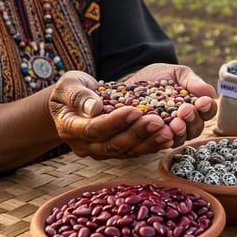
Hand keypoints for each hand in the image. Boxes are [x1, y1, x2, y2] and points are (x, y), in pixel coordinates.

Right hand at [47, 70, 176, 158]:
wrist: (71, 103)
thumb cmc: (69, 90)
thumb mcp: (68, 84)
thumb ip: (77, 95)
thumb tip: (94, 108)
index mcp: (70, 128)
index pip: (93, 129)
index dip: (115, 122)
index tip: (134, 110)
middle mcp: (86, 145)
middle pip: (113, 145)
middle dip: (137, 133)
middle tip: (158, 122)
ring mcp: (101, 151)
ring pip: (126, 152)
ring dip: (148, 142)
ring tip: (168, 131)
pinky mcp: (115, 151)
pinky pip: (134, 152)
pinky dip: (152, 145)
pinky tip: (168, 137)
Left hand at [121, 63, 217, 146]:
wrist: (134, 80)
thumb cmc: (160, 76)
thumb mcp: (177, 74)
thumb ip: (192, 81)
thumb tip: (209, 92)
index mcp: (196, 107)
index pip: (207, 111)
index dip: (207, 108)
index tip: (202, 102)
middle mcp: (186, 123)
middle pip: (196, 128)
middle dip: (192, 119)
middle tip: (185, 111)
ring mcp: (170, 132)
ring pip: (180, 138)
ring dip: (179, 132)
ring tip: (174, 123)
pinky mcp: (153, 138)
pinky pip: (160, 143)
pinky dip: (161, 138)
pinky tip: (160, 131)